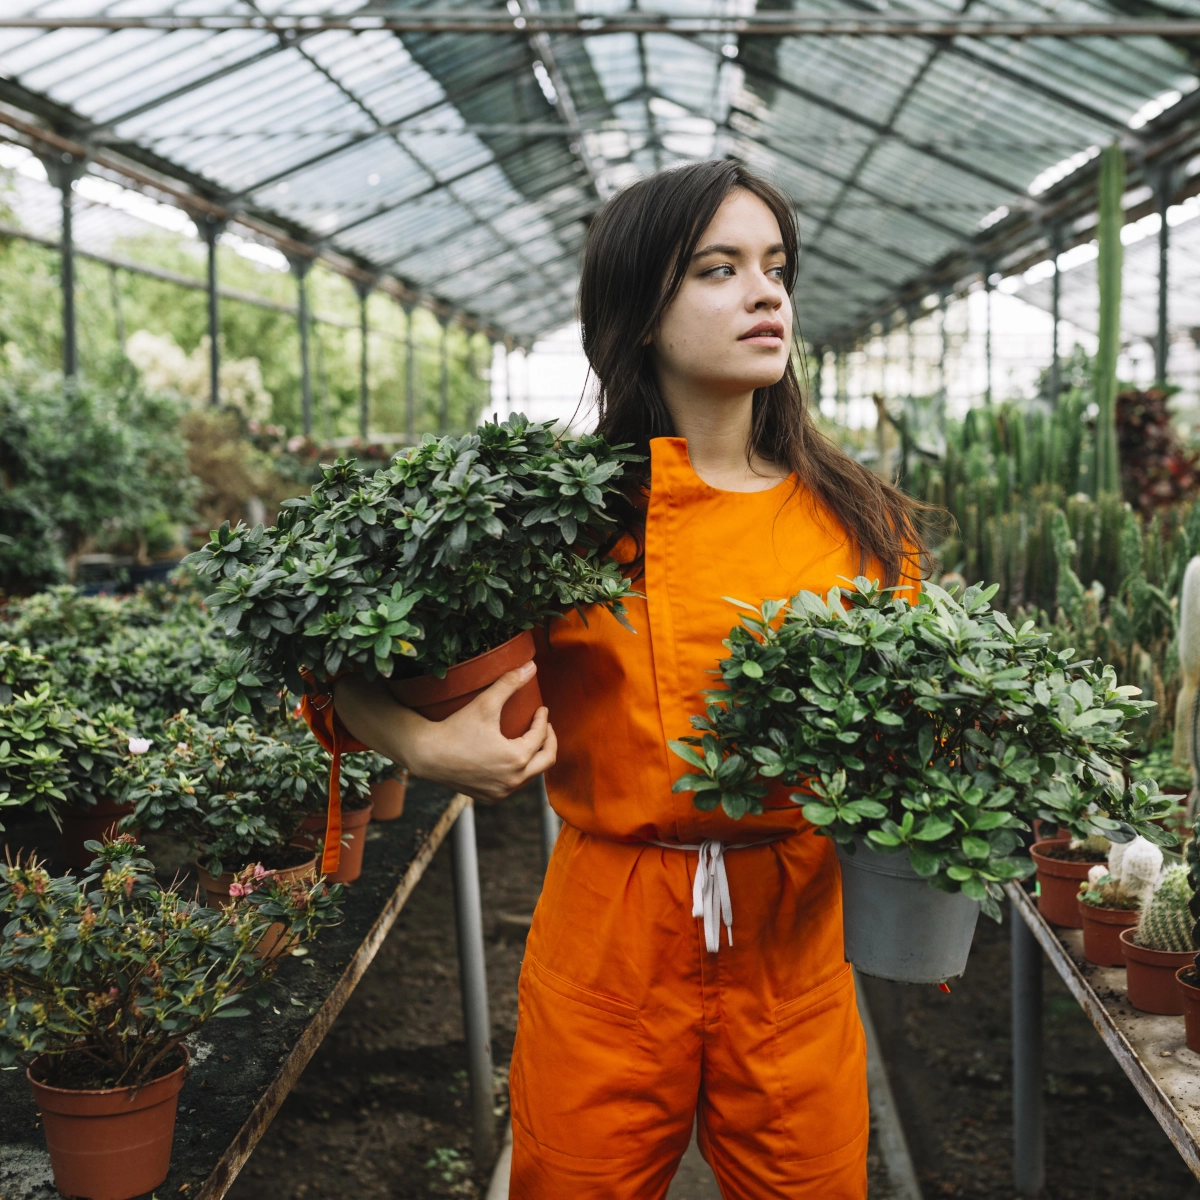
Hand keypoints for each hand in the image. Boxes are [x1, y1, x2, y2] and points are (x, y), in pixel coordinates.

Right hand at [333, 662, 556, 805]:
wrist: (426, 755)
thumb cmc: (455, 728)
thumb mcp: (484, 703)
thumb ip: (509, 683)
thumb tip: (532, 666)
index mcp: (516, 759)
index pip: (540, 736)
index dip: (543, 720)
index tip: (541, 708)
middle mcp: (512, 781)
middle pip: (546, 761)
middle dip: (549, 742)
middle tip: (545, 727)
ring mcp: (501, 792)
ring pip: (530, 775)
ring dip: (534, 758)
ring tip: (531, 740)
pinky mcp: (489, 798)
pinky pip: (513, 785)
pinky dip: (519, 772)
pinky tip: (513, 758)